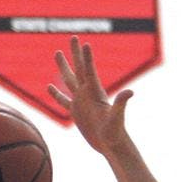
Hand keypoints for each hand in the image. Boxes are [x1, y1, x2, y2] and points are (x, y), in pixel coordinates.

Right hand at [48, 36, 133, 155]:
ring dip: (63, 67)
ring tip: (57, 52)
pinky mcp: (76, 112)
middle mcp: (88, 94)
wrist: (111, 145)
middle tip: (73, 36)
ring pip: (69, 80)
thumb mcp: (117, 117)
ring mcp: (81, 102)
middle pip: (79, 69)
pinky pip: (63, 101)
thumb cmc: (115, 133)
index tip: (84, 42)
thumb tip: (130, 92)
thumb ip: (121, 103)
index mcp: (95, 93)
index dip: (87, 57)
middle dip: (75, 53)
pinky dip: (56, 94)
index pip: (89, 71)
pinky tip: (49, 86)